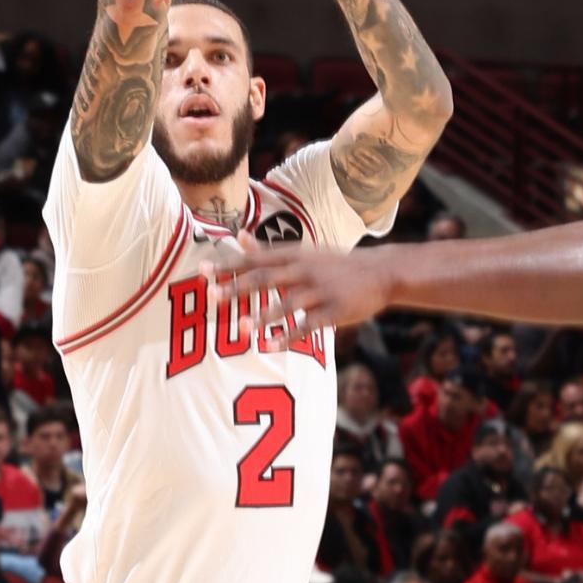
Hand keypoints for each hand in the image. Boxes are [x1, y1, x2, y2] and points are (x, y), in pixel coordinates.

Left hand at [212, 231, 392, 338]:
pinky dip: (289, 336)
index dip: (229, 266)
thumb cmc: (335, 264)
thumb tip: (240, 236)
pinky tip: (271, 346)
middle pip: (266, 279)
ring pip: (287, 304)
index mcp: (294, 255)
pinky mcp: (334, 311)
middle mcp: (304, 270)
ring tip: (242, 328)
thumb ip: (269, 249)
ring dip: (264, 316)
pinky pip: (308, 325)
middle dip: (238, 288)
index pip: (255, 260)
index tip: (203, 272)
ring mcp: (320, 291)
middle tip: (212, 296)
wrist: (380, 272)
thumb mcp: (304, 251)